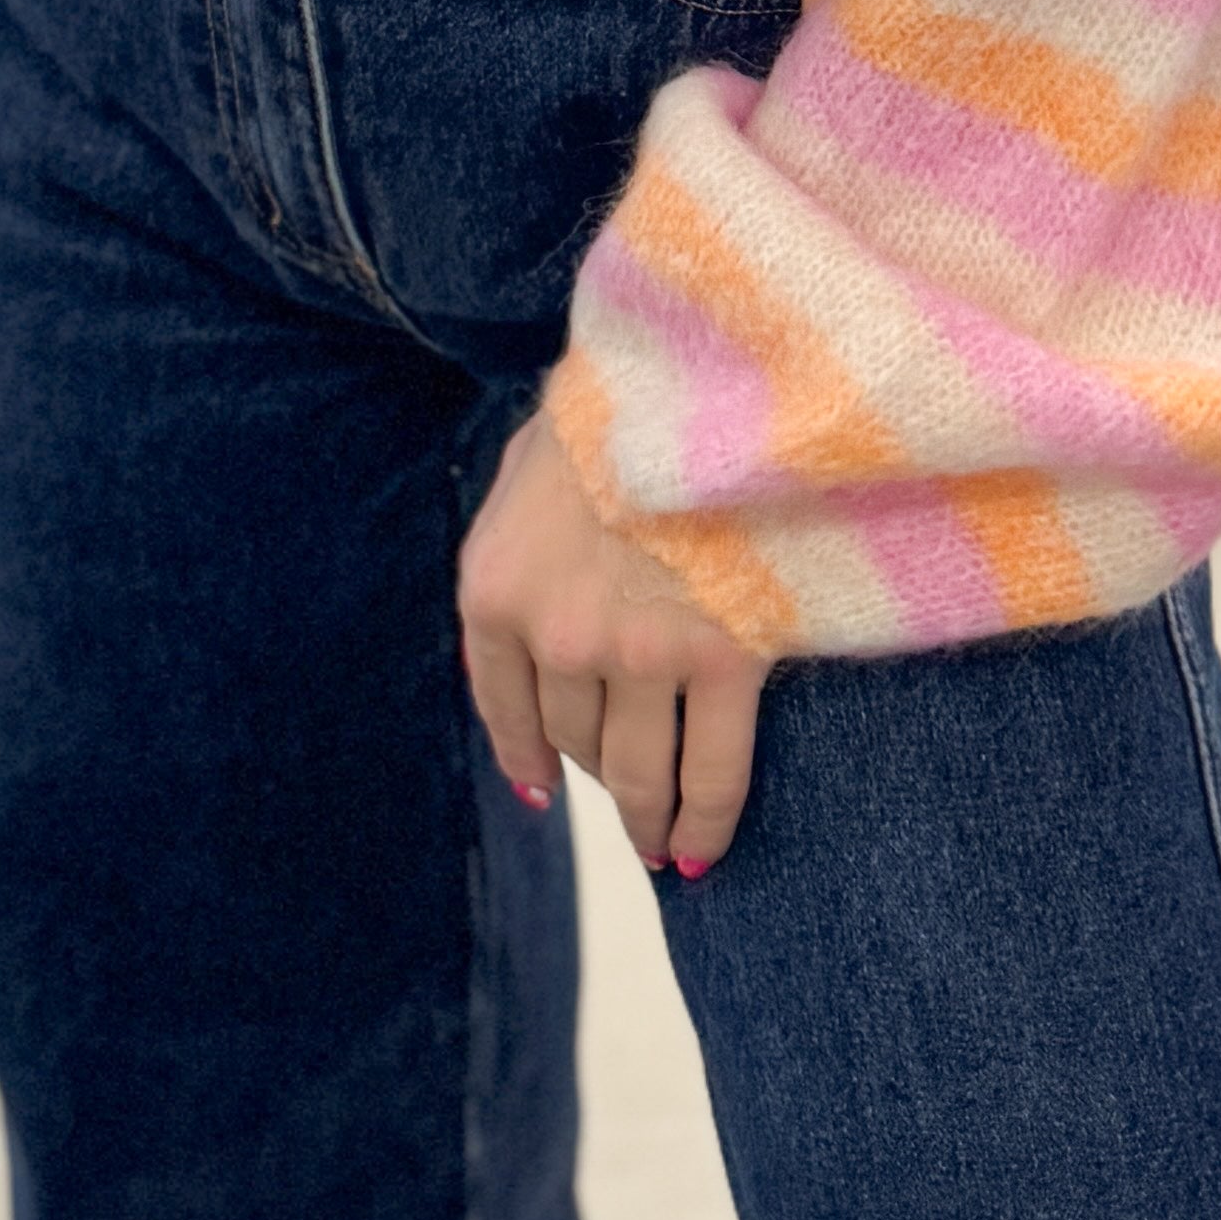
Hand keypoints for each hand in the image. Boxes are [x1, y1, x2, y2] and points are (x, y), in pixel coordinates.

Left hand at [457, 406, 772, 876]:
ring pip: (638, 767)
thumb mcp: (534, 461)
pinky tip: (701, 847)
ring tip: (663, 845)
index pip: (503, 703)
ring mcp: (638, 653)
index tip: (545, 791)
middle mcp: (556, 635)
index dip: (527, 755)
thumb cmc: (619, 403)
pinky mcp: (722, 657)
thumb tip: (528, 599)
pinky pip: (714, 771)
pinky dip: (707, 820)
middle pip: (575, 737)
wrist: (698, 372)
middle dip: (599, 774)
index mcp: (498, 585)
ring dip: (648, 817)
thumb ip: (524, 537)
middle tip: (630, 804)